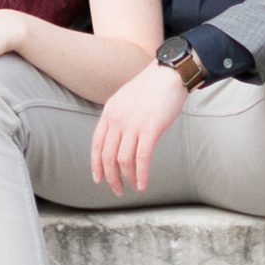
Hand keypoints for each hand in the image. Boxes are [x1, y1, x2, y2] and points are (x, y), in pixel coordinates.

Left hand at [90, 62, 186, 192]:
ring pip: (123, 160)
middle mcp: (118, 119)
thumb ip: (118, 117)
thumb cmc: (151, 87)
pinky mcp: (150, 129)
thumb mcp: (125, 99)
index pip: (97, 144)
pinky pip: (142, 158)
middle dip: (111, 177)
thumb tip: (117, 139)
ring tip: (133, 187)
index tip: (98, 179)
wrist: (169, 73)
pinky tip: (143, 184)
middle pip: (108, 156)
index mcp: (110, 112)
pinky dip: (141, 175)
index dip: (96, 165)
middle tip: (117, 190)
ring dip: (127, 178)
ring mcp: (133, 124)